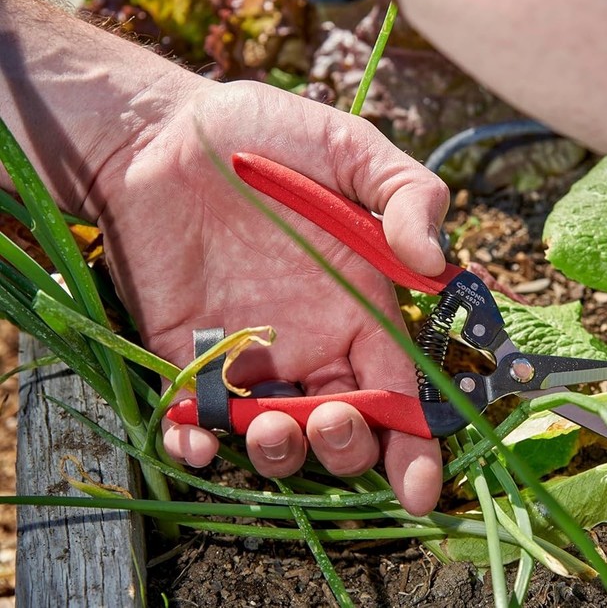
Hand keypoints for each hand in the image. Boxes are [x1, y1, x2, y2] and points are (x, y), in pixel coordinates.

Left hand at [93, 78, 449, 514]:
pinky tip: (196, 436)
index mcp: (364, 304)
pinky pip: (195, 419)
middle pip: (346, 427)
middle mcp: (314, 341)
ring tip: (270, 426)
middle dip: (349, 447)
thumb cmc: (264, 135)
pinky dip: (197, 443)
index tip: (420, 488)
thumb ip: (408, 194)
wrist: (157, 131)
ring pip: (277, 436)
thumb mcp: (350, 148)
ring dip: (282, 453)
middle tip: (331, 419)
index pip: (400, 390)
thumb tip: (437, 262)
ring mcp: (250, 353)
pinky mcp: (185, 354)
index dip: (416, 444)